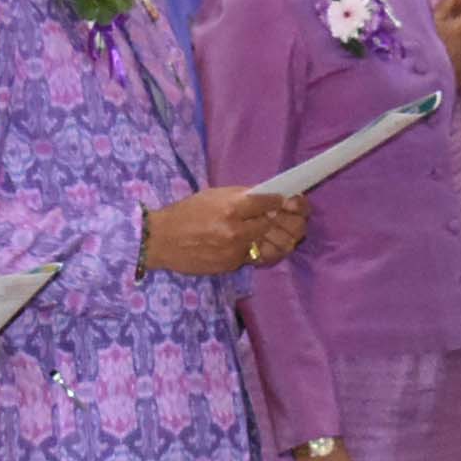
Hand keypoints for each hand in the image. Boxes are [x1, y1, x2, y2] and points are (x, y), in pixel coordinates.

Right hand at [144, 187, 308, 275]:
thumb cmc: (186, 213)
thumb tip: (268, 198)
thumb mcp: (213, 196)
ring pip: (272, 244)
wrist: (161, 240)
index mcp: (232, 206)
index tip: (288, 199)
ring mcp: (236, 250)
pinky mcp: (232, 264)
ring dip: (284, 237)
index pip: (270, 202)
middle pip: (276, 224)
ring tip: (290, 232)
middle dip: (291, 219)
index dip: (283, 200)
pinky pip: (258, 256)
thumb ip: (242, 198)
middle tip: (299, 216)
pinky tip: (268, 243)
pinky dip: (265, 249)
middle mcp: (237, 229)